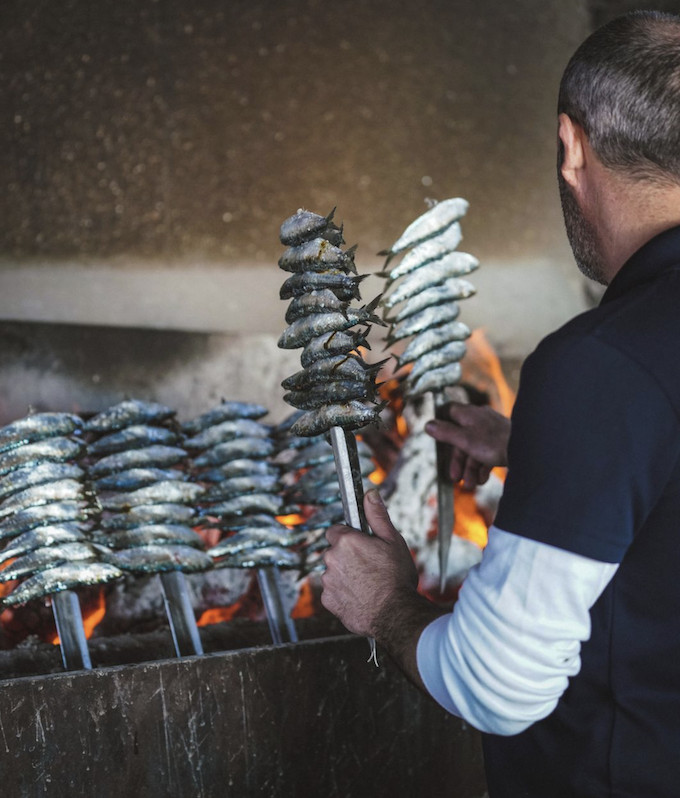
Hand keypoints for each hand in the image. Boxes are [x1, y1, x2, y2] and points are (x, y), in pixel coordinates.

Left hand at [321, 489, 419, 638]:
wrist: (396, 614)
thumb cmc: (397, 578)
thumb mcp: (393, 541)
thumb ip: (377, 516)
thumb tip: (370, 495)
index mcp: (346, 541)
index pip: (336, 530)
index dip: (350, 536)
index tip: (361, 544)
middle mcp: (332, 559)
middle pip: (334, 552)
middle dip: (347, 557)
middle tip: (369, 565)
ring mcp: (329, 581)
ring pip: (333, 572)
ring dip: (345, 575)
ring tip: (368, 583)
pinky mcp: (329, 601)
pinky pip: (333, 592)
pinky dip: (343, 594)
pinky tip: (361, 596)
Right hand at [426, 402, 510, 488]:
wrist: (528, 451)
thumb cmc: (494, 443)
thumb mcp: (464, 440)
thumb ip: (445, 432)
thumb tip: (428, 424)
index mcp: (469, 414)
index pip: (449, 411)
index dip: (441, 424)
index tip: (436, 437)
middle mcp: (479, 419)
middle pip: (460, 438)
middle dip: (458, 461)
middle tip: (455, 478)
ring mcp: (491, 431)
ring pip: (474, 449)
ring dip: (470, 469)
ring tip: (471, 485)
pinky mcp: (501, 442)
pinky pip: (487, 454)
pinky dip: (483, 467)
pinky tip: (482, 480)